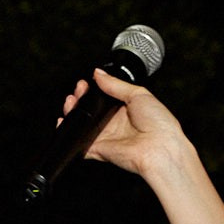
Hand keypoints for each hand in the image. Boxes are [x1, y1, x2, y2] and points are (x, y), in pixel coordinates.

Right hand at [58, 67, 192, 180]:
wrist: (160, 148)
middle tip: (78, 91)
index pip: (103, 97)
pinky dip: (69, 135)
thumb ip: (115, 84)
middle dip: (80, 99)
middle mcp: (115, 123)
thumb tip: (99, 73)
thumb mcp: (138, 94)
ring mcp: (106, 137)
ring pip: (82, 125)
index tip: (86, 83)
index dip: (92, 90)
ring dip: (73, 112)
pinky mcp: (99, 150)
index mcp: (126, 109)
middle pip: (90, 110)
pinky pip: (80, 144)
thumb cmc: (159, 124)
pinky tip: (63, 122)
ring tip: (71, 102)